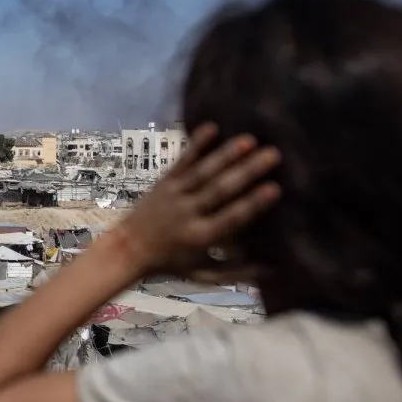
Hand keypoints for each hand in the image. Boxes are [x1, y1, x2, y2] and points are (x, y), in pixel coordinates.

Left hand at [115, 124, 281, 276]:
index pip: (231, 218)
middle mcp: (188, 213)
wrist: (127, 249)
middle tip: (273, 154)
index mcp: (201, 236)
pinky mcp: (164, 181)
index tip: (275, 188)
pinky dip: (196, 144)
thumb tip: (272, 269)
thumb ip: (236, 271)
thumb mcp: (203, 274)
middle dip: (247, 171)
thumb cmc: (172, 263)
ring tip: (249, 139)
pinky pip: (182, 161)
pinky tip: (212, 127)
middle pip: (220, 190)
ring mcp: (174, 194)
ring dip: (226, 155)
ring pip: (203, 172)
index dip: (252, 203)